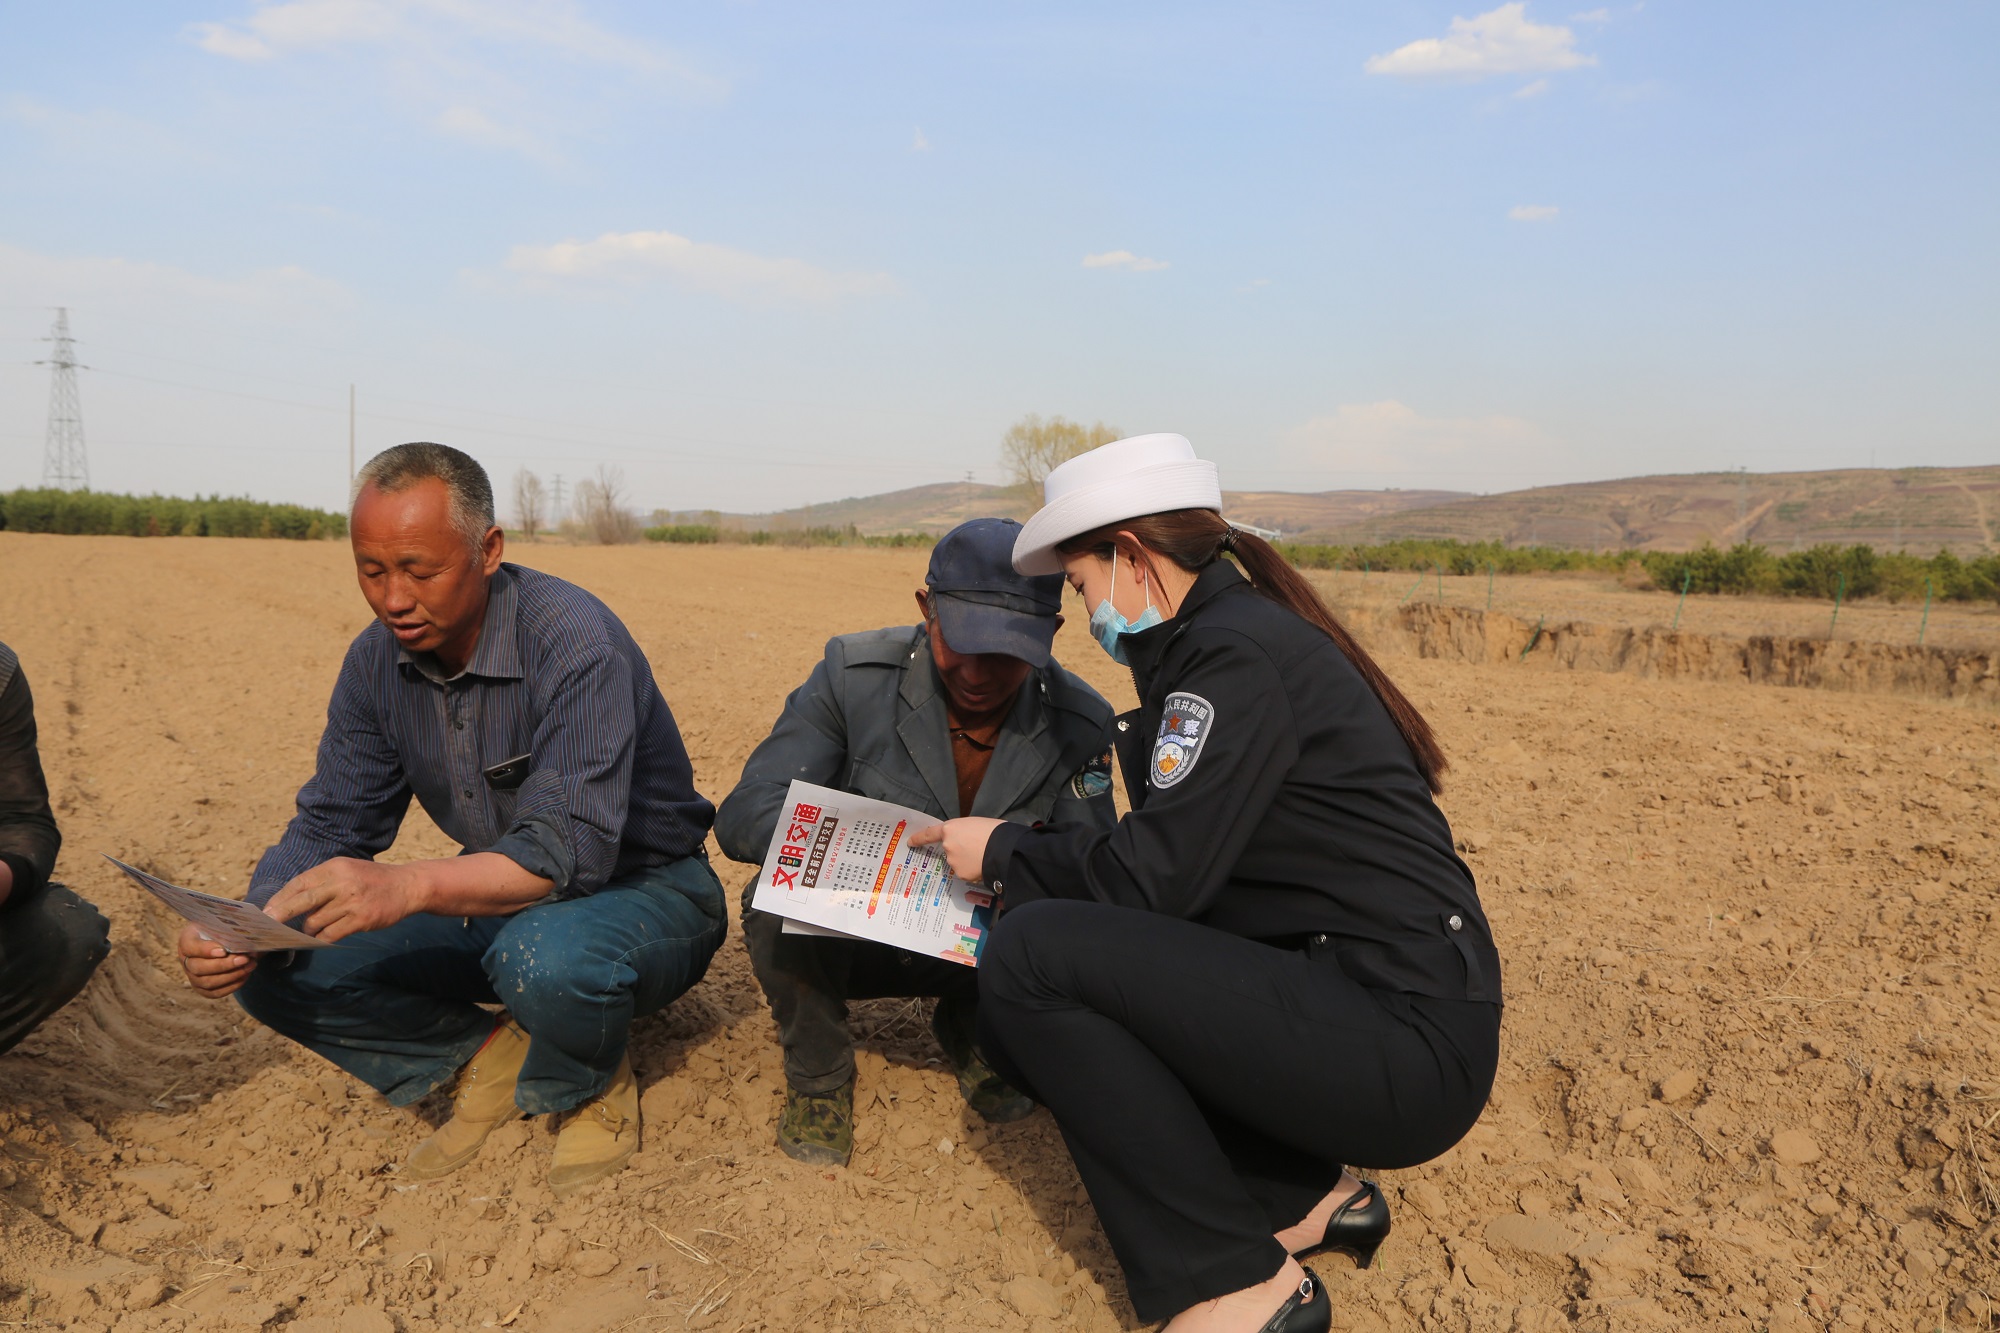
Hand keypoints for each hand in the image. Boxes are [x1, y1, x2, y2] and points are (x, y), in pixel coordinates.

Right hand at [178, 921, 256, 998]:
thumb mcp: (229, 916)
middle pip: (198, 968)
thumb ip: (239, 915)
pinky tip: (245, 975)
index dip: (205, 950)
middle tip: (244, 958)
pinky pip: (215, 993)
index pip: (190, 946)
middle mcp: (186, 959)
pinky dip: (232, 985)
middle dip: (223, 965)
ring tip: (250, 965)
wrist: (229, 939)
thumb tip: (267, 914)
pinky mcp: (203, 988)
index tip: (223, 950)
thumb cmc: (227, 925)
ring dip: (231, 976)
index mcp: (188, 938)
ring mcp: (193, 976)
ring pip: (207, 982)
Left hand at [262, 857, 427, 944]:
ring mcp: (353, 902)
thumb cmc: (372, 880)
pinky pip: (331, 934)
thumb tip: (289, 902)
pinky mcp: (362, 919)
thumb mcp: (347, 871)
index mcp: (336, 867)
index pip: (300, 883)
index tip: (266, 911)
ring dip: (309, 929)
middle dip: (281, 915)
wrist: (408, 886)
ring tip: (312, 929)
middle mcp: (343, 882)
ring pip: (316, 921)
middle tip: (267, 926)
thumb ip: (322, 883)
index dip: (281, 899)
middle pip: (303, 901)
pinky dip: (322, 938)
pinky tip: (322, 937)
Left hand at [907, 817, 1003, 882]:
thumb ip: (963, 832)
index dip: (919, 838)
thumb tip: (964, 841)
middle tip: (977, 846)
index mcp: (950, 829)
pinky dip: (972, 870)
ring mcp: (953, 862)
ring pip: (958, 862)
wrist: (1004, 849)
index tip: (910, 843)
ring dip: (967, 861)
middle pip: (949, 849)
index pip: (929, 834)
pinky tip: (984, 865)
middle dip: (959, 850)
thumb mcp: (975, 824)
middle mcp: (947, 846)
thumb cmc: (994, 830)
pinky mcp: (961, 874)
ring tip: (984, 856)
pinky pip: (966, 872)